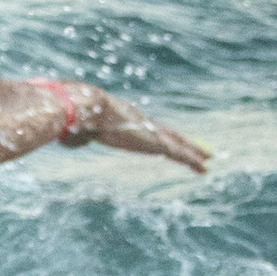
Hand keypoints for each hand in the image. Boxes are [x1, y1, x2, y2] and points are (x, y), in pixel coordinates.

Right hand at [64, 86, 210, 172]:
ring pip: (179, 143)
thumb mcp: (79, 129)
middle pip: (169, 133)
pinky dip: (192, 160)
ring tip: (209, 157)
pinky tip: (204, 167)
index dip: (158, 133)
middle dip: (183, 140)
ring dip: (194, 151)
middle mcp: (143, 122)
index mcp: (127, 119)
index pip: (147, 127)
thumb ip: (78, 134)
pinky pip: (179, 153)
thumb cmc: (79, 117)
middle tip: (198, 145)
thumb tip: (67, 138)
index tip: (166, 138)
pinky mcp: (156, 142)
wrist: (89, 108)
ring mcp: (151, 131)